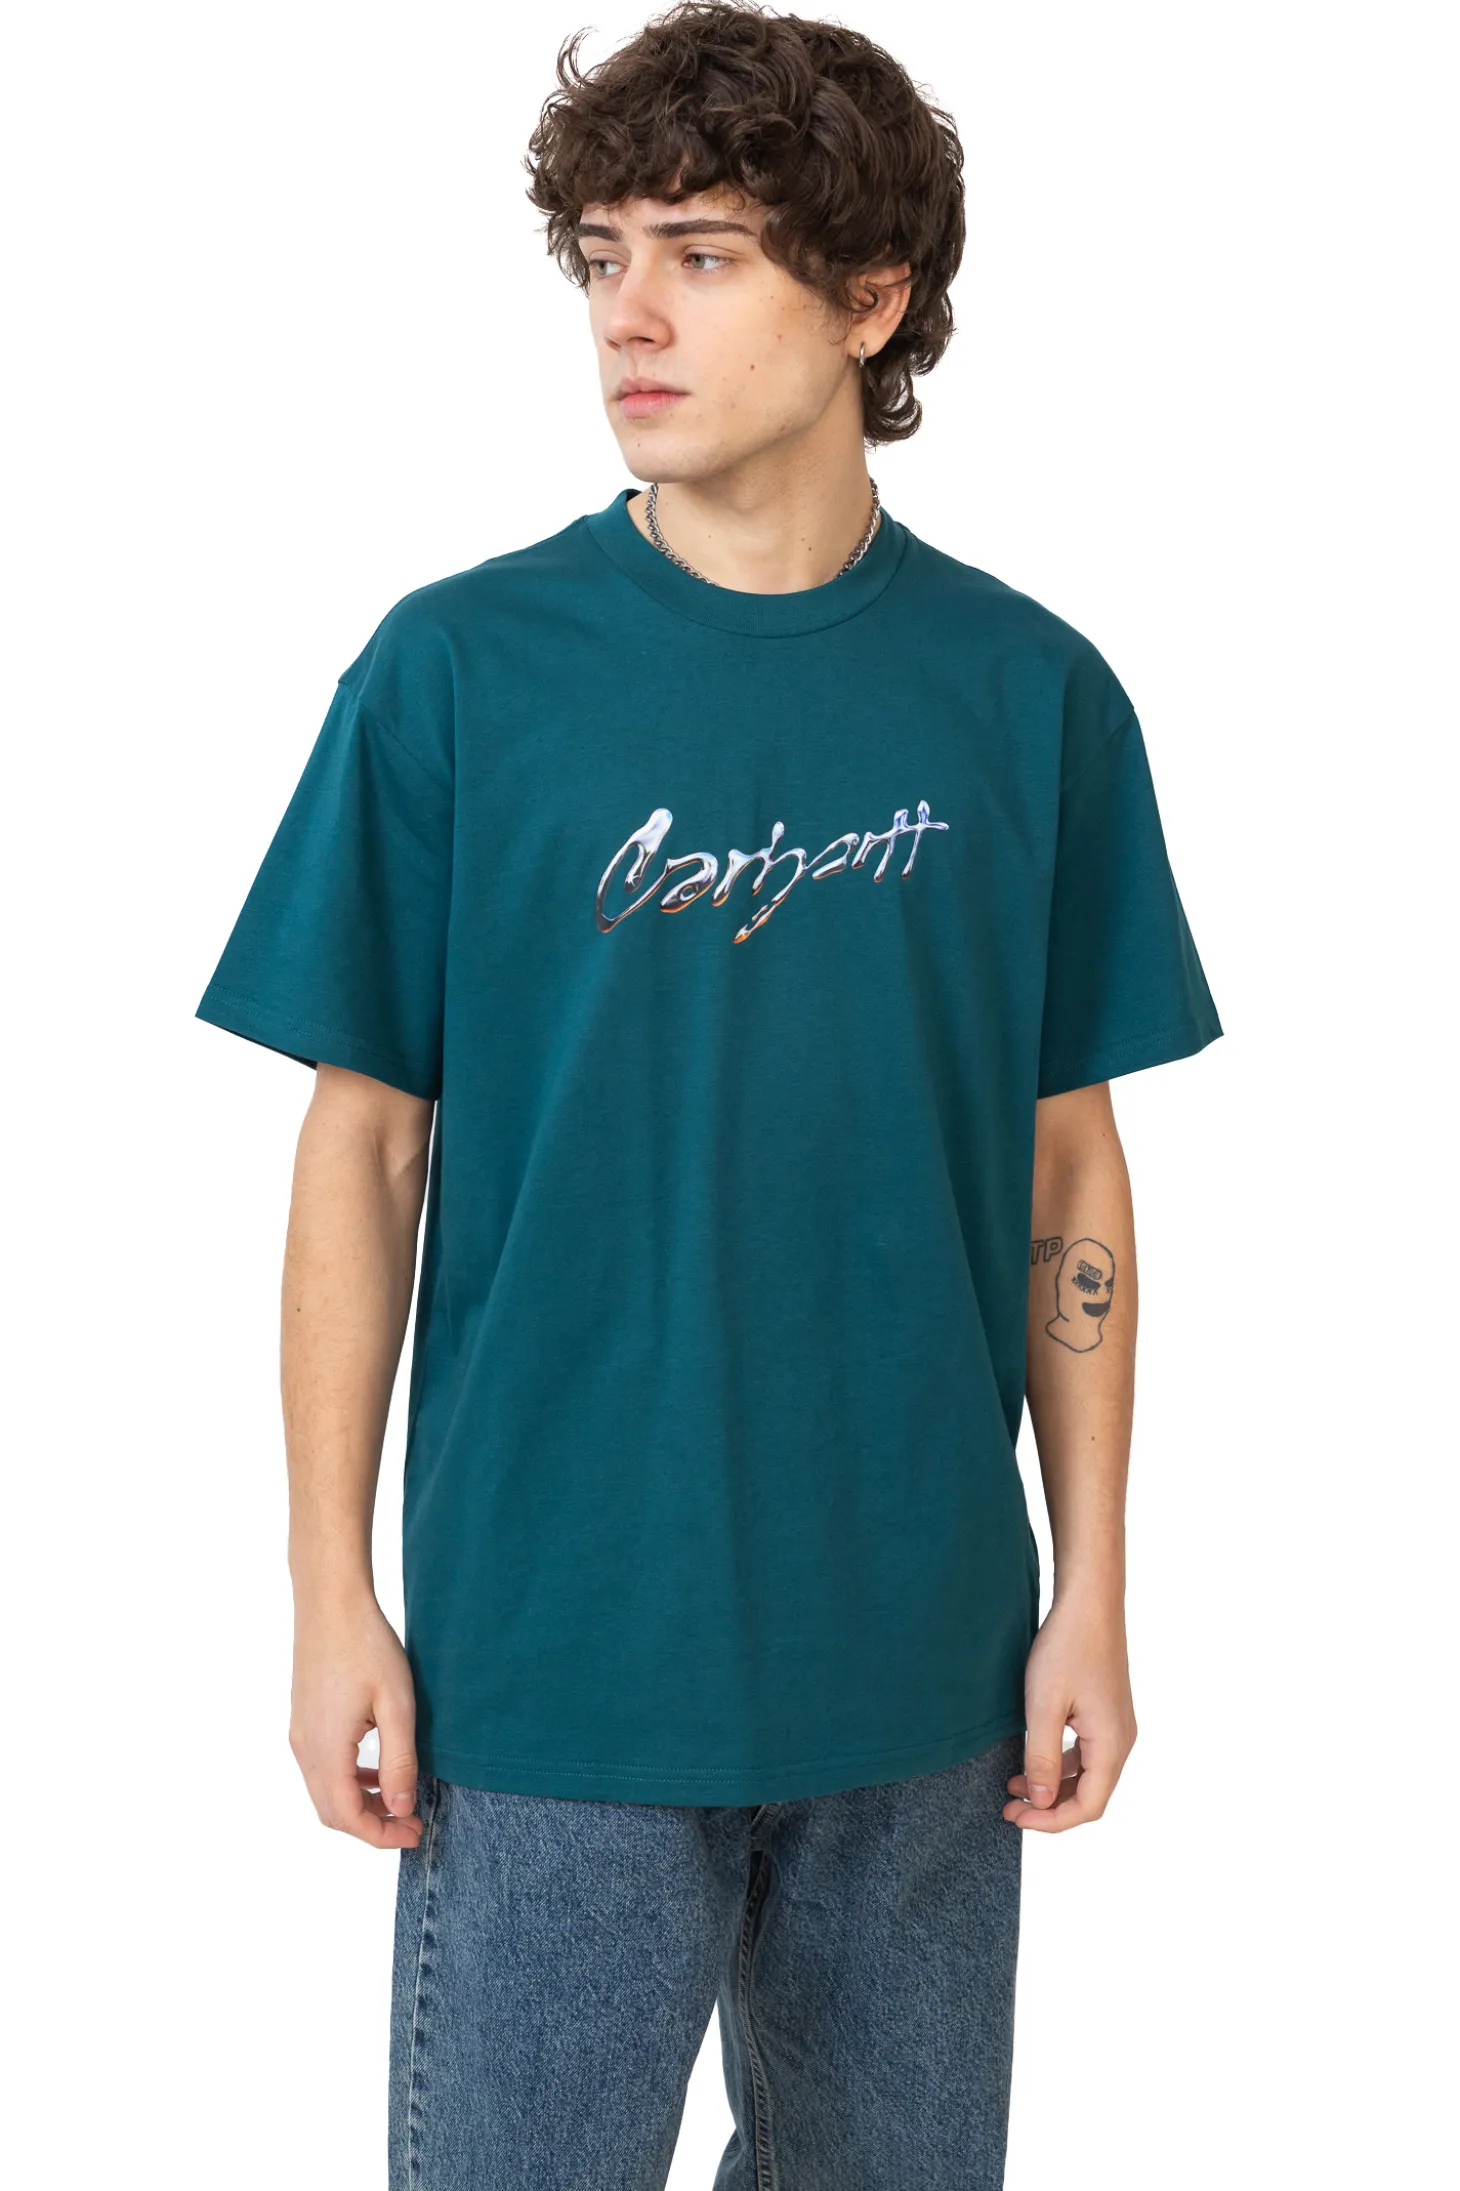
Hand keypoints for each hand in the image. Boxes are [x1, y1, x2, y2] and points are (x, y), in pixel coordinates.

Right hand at [289, 1592, 424, 1848]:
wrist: (330, 1602)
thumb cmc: (367, 1645)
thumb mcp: (396, 1704)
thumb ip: (399, 1761)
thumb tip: (400, 1809)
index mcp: (326, 1750)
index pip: (348, 1816)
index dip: (381, 1835)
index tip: (415, 1834)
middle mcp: (305, 1749)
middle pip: (332, 1812)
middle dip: (372, 1825)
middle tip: (412, 1824)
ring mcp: (300, 1734)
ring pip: (325, 1791)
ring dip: (361, 1804)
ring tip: (400, 1800)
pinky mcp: (303, 1720)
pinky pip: (322, 1768)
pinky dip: (349, 1781)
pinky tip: (378, 1769)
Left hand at [1003, 1590, 1136, 1831]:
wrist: (1090, 1602)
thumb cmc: (1067, 1648)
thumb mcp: (1044, 1706)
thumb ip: (1041, 1757)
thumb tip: (1041, 1802)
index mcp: (1112, 1745)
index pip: (1088, 1806)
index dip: (1050, 1821)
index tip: (1015, 1816)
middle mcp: (1122, 1740)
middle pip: (1090, 1794)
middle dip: (1049, 1807)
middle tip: (1009, 1806)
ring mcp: (1117, 1725)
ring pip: (1088, 1774)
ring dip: (1053, 1785)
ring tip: (1013, 1783)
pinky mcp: (1107, 1711)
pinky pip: (1087, 1752)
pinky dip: (1061, 1763)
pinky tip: (1032, 1755)